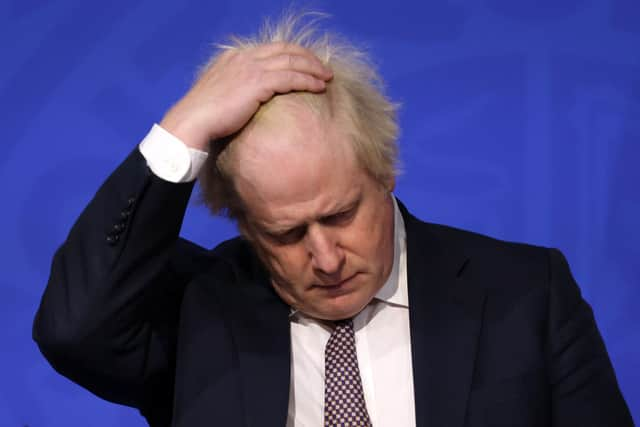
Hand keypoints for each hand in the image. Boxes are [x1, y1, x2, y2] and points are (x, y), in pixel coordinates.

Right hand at [159, 42, 332, 150]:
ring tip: (327, 77)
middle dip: (308, 57)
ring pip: (292, 61)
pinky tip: (319, 87)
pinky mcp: (257, 82)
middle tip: (323, 68)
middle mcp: (244, 57)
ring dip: (313, 68)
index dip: (292, 54)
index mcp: (234, 57)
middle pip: (285, 50)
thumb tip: (245, 100)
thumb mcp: (218, 95)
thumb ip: (234, 89)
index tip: (306, 63)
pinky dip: (308, 80)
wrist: (193, 121)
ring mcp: (251, 68)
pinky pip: (291, 78)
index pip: (271, 49)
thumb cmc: (203, 117)